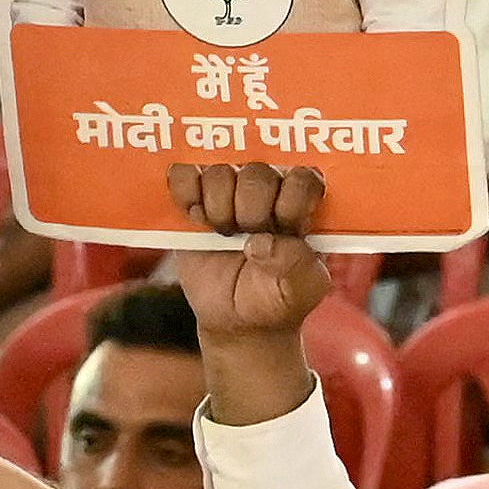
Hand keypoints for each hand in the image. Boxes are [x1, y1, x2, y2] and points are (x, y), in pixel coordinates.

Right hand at [165, 163, 337, 349]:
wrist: (236, 317)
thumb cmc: (276, 296)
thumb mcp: (300, 291)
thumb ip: (296, 266)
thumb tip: (262, 243)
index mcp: (304, 203)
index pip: (304, 178)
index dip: (289, 205)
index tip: (282, 231)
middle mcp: (270, 187)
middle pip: (258, 174)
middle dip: (250, 213)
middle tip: (249, 238)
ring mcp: (231, 188)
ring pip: (220, 171)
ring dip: (218, 208)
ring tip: (224, 234)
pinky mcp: (195, 194)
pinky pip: (183, 172)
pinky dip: (186, 192)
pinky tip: (196, 219)